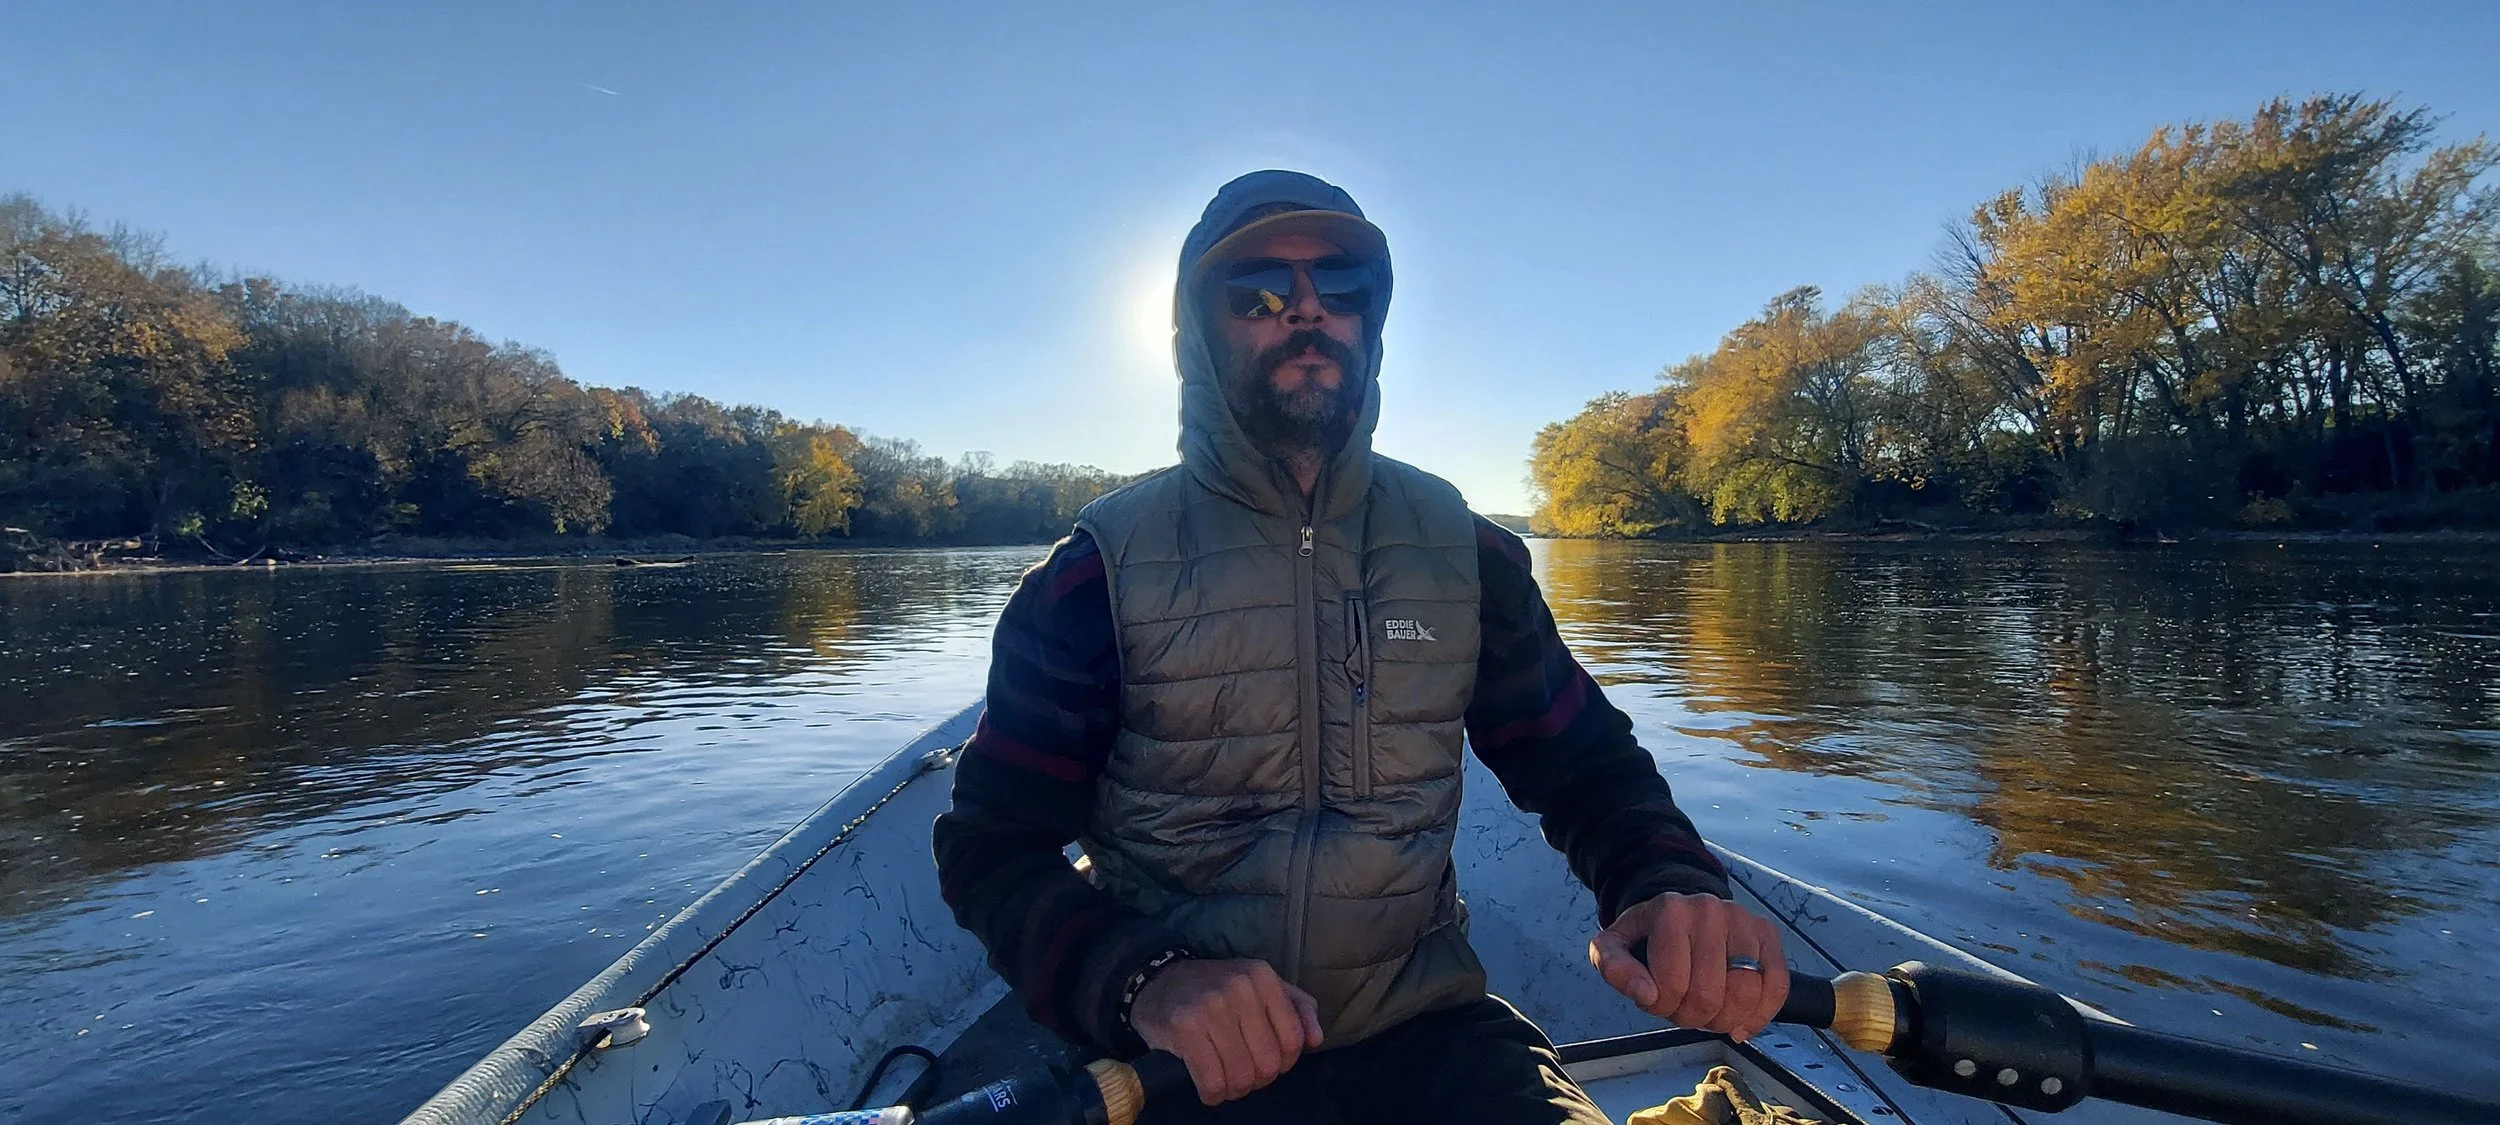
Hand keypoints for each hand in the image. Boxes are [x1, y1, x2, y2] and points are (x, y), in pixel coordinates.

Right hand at [1128, 958, 1322, 1104]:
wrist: (1159, 981)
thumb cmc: (1217, 989)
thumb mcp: (1261, 986)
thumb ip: (1297, 1008)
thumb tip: (1316, 1039)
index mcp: (1262, 977)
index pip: (1293, 1040)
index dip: (1283, 1063)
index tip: (1265, 1061)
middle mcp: (1240, 988)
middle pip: (1268, 1064)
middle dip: (1257, 1079)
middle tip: (1242, 1072)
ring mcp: (1211, 1006)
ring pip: (1241, 1076)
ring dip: (1234, 1089)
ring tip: (1225, 1079)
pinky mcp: (1184, 1027)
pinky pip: (1212, 1082)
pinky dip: (1213, 1095)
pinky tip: (1208, 1087)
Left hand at [1588, 891, 1788, 1041]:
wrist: (1680, 913)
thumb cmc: (1649, 937)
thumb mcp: (1614, 947)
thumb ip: (1614, 969)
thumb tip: (1646, 994)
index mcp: (1671, 911)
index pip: (1671, 984)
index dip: (1662, 1006)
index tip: (1656, 999)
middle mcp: (1710, 910)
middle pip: (1709, 994)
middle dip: (1692, 1017)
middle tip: (1683, 1010)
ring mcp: (1743, 921)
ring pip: (1745, 993)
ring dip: (1725, 1019)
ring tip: (1709, 1014)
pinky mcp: (1767, 934)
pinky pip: (1776, 985)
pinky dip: (1760, 1014)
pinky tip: (1741, 1024)